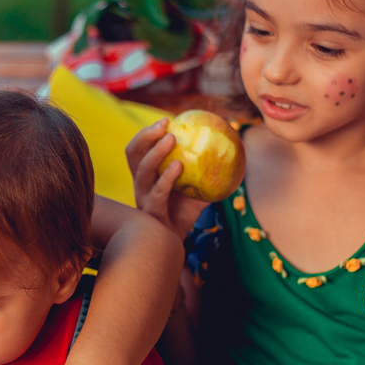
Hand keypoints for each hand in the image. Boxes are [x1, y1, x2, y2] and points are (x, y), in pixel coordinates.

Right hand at [126, 119, 210, 239]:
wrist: (176, 244)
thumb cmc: (185, 214)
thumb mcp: (198, 188)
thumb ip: (208, 172)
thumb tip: (232, 151)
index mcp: (147, 174)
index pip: (139, 148)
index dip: (148, 132)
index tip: (168, 121)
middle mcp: (140, 184)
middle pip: (132, 153)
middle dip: (145, 135)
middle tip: (165, 125)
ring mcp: (143, 198)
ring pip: (142, 170)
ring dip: (155, 152)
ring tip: (171, 139)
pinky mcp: (151, 212)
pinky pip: (157, 191)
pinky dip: (167, 177)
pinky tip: (179, 166)